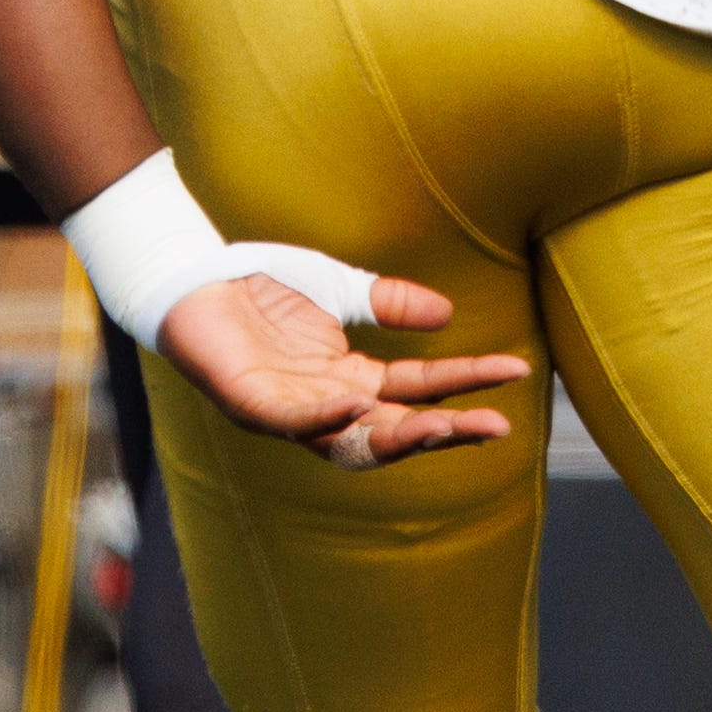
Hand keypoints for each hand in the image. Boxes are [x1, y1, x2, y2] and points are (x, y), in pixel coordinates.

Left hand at [159, 267, 532, 469]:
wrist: (194, 270)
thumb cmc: (261, 282)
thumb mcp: (339, 288)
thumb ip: (388, 303)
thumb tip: (447, 315)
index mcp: (350, 381)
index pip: (420, 391)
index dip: (467, 382)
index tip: (516, 371)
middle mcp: (324, 404)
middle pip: (395, 431)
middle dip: (446, 433)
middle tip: (495, 427)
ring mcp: (287, 408)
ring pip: (349, 441)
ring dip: (395, 436)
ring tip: (441, 427)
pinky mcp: (246, 400)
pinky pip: (289, 421)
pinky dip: (323, 416)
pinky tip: (356, 401)